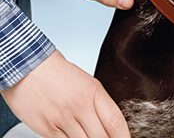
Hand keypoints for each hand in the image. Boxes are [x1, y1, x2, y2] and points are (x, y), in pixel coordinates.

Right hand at [2, 50, 129, 137]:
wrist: (26, 66)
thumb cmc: (56, 72)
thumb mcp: (86, 82)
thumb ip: (97, 102)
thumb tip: (108, 123)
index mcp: (93, 91)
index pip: (115, 120)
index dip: (124, 136)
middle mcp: (79, 106)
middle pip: (101, 136)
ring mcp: (62, 118)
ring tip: (89, 136)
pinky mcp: (46, 128)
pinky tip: (74, 137)